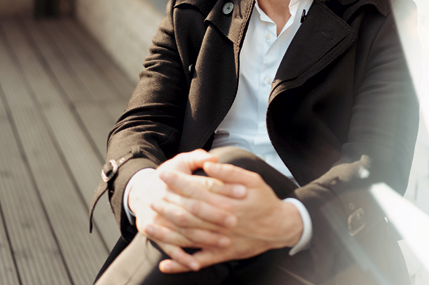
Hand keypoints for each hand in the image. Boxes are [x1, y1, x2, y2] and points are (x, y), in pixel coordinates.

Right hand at [128, 150, 247, 270]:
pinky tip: (196, 264)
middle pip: (193, 209)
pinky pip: (168, 247)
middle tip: (234, 220)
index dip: (223, 188)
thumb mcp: (180, 161)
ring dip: (204, 238)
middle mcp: (166, 200)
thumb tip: (214, 159)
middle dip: (214, 216)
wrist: (139, 191)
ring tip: (224, 242)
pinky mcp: (153, 232)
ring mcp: (159, 218)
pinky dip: (182, 258)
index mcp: (175, 181)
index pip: (202, 185)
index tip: (242, 191)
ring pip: (183, 230)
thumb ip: (198, 157)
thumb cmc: (168, 176)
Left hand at [148, 161, 302, 273]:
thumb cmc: (265, 201)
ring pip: (188, 238)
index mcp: (226, 201)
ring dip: (167, 233)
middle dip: (167, 206)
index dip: (178, 182)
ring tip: (149, 227)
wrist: (280, 226)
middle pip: (188, 213)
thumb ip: (230, 172)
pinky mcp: (222, 253)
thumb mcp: (253, 179)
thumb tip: (209, 165)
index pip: (196, 190)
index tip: (164, 174)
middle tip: (150, 198)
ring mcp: (220, 240)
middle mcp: (220, 221)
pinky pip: (199, 261)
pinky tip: (166, 263)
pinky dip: (182, 264)